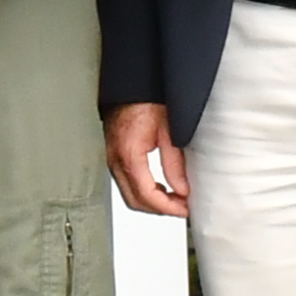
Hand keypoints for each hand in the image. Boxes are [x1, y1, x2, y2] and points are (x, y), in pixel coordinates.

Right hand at [107, 103, 191, 217]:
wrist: (131, 85)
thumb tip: (182, 189)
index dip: (167, 207)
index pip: (147, 194)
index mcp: (130, 154)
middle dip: (159, 210)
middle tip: (181, 208)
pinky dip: (143, 192)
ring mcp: (111, 159)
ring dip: (151, 202)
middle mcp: (116, 160)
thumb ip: (174, 163)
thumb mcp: (169, 130)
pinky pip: (126, 184)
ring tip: (174, 199)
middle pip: (135, 201)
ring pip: (129, 195)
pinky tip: (159, 188)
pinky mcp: (113, 156)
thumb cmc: (146, 99)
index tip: (184, 209)